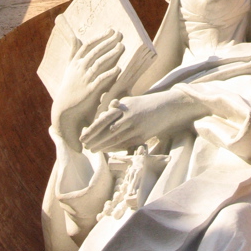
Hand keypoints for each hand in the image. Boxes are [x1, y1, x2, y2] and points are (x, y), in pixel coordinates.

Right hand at [51, 29, 123, 151]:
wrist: (64, 107)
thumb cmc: (69, 85)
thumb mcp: (69, 67)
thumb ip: (74, 52)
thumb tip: (75, 36)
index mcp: (76, 62)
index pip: (88, 45)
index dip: (99, 37)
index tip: (110, 30)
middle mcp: (79, 68)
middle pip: (95, 51)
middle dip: (107, 42)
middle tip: (119, 35)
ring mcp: (84, 79)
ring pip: (98, 63)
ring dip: (110, 54)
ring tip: (121, 47)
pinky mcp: (89, 90)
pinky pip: (100, 80)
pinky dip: (109, 73)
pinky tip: (118, 68)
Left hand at [81, 88, 206, 152]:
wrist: (167, 107)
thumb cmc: (145, 104)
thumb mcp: (130, 100)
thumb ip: (117, 107)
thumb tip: (102, 113)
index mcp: (124, 106)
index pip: (103, 119)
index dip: (92, 129)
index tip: (82, 136)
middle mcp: (129, 116)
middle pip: (107, 131)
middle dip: (94, 140)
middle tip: (85, 146)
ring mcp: (136, 127)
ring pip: (115, 140)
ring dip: (103, 146)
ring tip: (93, 149)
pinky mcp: (142, 136)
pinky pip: (125, 144)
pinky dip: (114, 148)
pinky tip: (107, 150)